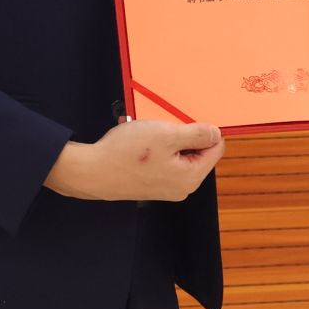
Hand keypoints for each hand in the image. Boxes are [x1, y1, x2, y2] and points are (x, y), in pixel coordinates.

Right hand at [45, 119, 224, 201]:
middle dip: (181, 135)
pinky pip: (163, 159)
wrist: (91, 172)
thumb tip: (216, 133)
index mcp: (191, 177)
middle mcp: (181, 187)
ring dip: (165, 139)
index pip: (215, 148)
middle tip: (160, 129)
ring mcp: (166, 186)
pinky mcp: (152, 182)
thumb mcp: (166, 135)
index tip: (185, 122)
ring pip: (177, 153)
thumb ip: (196, 134)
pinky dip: (154, 147)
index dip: (204, 130)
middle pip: (196, 151)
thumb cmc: (125, 154)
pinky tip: (139, 142)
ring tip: (146, 135)